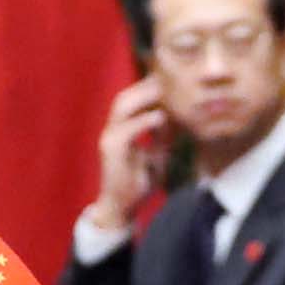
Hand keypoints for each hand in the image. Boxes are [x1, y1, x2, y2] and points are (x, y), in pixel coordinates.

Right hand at [91, 79, 170, 227]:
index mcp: (121, 129)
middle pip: (124, 97)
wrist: (123, 206)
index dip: (147, 87)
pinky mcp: (111, 150)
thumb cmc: (139, 181)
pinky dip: (143, 121)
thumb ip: (163, 137)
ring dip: (143, 96)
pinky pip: (126, 129)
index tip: (169, 78)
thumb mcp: (157, 154)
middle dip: (145, 86)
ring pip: (122, 107)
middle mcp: (112, 129)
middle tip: (168, 78)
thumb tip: (175, 120)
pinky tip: (160, 117)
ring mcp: (109, 138)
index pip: (131, 99)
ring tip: (164, 90)